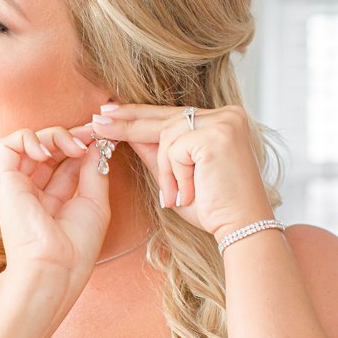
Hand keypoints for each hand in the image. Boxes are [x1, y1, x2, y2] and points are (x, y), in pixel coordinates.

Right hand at [0, 123, 110, 298]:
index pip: (64, 159)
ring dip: (52, 135)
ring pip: (27, 142)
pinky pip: (6, 145)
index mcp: (53, 198)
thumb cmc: (76, 245)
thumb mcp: (95, 202)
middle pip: (47, 147)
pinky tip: (46, 151)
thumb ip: (93, 171)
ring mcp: (17, 185)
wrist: (55, 266)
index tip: (100, 138)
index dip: (81, 143)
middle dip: (70, 135)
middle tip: (91, 136)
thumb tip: (96, 145)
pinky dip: (26, 138)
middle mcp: (32, 190)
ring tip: (72, 147)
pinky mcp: (4, 182)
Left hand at [93, 103, 273, 238]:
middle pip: (165, 117)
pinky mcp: (217, 136)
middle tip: (97, 121)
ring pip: (166, 136)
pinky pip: (175, 151)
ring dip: (165, 171)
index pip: (171, 114)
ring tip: (176, 195)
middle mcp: (226, 115)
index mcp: (220, 120)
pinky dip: (175, 175)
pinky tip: (189, 192)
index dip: (138, 113)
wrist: (241, 226)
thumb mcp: (175, 175)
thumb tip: (126, 133)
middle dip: (128, 123)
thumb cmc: (212, 206)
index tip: (108, 111)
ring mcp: (224, 122)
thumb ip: (155, 152)